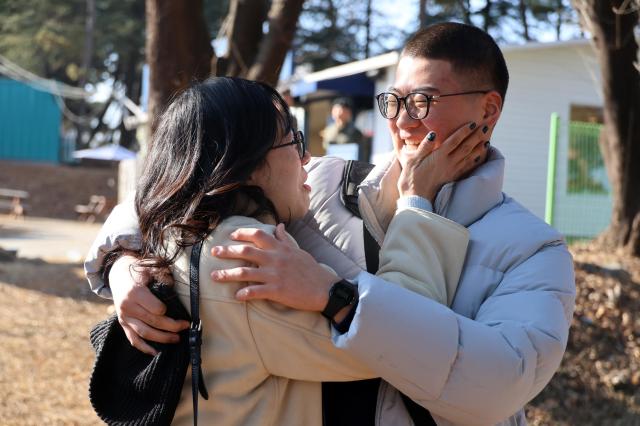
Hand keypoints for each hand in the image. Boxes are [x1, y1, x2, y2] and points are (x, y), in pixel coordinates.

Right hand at [109, 255, 189, 354]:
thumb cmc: (137, 270)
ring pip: (144, 333)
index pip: (155, 309)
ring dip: (162, 339)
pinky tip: (156, 352)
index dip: (167, 311)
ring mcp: (124, 317)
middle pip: (153, 322)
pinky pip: (133, 339)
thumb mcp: (150, 267)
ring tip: (176, 339)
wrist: (116, 274)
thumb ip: (163, 276)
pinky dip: (144, 347)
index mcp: (135, 293)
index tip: (178, 310)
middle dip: (171, 327)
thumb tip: (174, 286)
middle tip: (185, 327)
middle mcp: (128, 307)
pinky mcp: (123, 324)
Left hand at [211, 224, 339, 312]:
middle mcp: (275, 259)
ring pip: (245, 272)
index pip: (258, 234)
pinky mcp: (277, 291)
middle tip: (214, 252)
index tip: (230, 235)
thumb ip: (285, 239)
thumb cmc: (312, 270)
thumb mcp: (298, 251)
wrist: (325, 288)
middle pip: (246, 251)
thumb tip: (278, 226)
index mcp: (280, 248)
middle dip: (227, 251)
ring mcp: (275, 275)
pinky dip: (244, 293)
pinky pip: (256, 291)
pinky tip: (236, 296)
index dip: (242, 233)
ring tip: (214, 276)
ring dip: (227, 274)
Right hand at [398, 121, 489, 201]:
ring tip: (487, 139)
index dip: (464, 131)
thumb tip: (433, 133)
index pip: (454, 140)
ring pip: (469, 157)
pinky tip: (479, 156)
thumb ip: (424, 147)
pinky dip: (475, 161)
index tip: (473, 123)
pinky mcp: (452, 178)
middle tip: (486, 126)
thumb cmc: (411, 178)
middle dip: (476, 136)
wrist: (415, 198)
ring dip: (479, 147)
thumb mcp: (412, 160)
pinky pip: (467, 167)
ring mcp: (452, 171)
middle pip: (466, 147)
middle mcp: (448, 163)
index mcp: (438, 156)